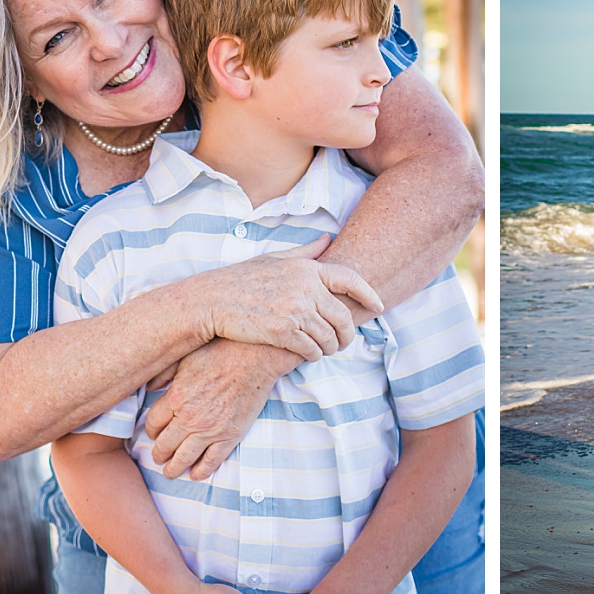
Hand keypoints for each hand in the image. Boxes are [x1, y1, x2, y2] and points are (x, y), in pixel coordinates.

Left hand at [145, 339, 292, 479]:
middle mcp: (189, 417)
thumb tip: (149, 387)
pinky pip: (210, 462)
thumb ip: (164, 373)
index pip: (153, 424)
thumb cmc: (221, 350)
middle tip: (158, 456)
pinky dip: (200, 472)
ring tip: (170, 471)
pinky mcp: (229, 436)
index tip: (153, 433)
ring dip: (173, 469)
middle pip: (164, 446)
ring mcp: (210, 429)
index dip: (150, 431)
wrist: (256, 354)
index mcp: (176, 396)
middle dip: (158, 454)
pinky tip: (194, 474)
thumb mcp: (186, 356)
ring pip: (183, 459)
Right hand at [206, 234, 382, 355]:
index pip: (350, 279)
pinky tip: (308, 354)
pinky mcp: (283, 333)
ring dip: (330, 347)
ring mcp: (295, 310)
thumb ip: (307, 252)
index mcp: (307, 267)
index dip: (369, 294)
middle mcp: (305, 287)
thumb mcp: (277, 258)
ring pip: (329, 337)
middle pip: (343, 316)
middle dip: (347, 333)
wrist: (214, 300)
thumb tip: (329, 238)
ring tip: (324, 349)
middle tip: (344, 341)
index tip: (379, 306)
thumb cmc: (244, 279)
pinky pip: (311, 350)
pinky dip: (313, 355)